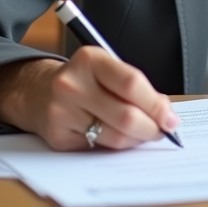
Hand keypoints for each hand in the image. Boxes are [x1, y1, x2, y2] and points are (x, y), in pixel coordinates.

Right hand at [0, 49, 180, 150]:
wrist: (37, 91)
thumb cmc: (83, 78)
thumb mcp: (106, 68)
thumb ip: (135, 86)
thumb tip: (165, 113)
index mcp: (90, 59)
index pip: (131, 83)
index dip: (156, 104)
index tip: (170, 117)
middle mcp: (72, 84)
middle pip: (126, 115)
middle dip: (151, 128)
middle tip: (162, 131)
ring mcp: (62, 111)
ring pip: (115, 136)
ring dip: (136, 139)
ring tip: (143, 134)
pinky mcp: (58, 136)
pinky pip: (99, 147)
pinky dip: (116, 145)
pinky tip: (117, 136)